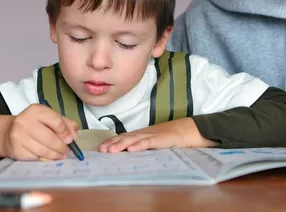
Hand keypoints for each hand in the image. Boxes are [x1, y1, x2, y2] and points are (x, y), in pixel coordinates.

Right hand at [2, 104, 78, 159]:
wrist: (7, 132)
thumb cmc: (33, 124)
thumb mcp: (49, 117)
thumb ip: (65, 123)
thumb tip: (74, 135)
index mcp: (36, 110)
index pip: (57, 122)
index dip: (66, 133)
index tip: (70, 140)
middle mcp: (25, 121)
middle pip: (50, 138)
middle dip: (62, 147)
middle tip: (67, 151)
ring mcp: (18, 136)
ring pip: (43, 150)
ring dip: (55, 155)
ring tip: (61, 156)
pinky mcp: (16, 149)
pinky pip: (35, 157)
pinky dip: (45, 159)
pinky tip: (49, 157)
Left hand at [98, 118, 216, 152]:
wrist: (185, 131)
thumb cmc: (167, 139)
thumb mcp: (151, 142)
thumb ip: (140, 146)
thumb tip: (125, 153)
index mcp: (140, 135)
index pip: (123, 137)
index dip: (111, 142)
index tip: (100, 149)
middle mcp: (143, 134)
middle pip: (125, 138)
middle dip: (112, 144)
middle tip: (101, 150)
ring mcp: (151, 135)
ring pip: (133, 139)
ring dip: (121, 144)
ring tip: (111, 150)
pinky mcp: (160, 139)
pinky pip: (148, 142)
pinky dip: (139, 145)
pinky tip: (131, 149)